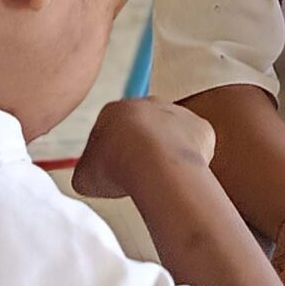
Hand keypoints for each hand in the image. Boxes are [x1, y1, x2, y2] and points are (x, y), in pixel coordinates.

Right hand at [73, 96, 215, 200]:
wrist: (153, 163)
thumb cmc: (117, 167)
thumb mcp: (84, 176)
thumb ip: (88, 172)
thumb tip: (91, 178)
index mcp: (114, 111)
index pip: (111, 132)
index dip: (113, 156)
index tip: (115, 174)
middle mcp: (147, 104)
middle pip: (143, 130)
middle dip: (141, 151)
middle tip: (138, 177)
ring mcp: (177, 113)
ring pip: (171, 136)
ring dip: (166, 155)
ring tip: (159, 180)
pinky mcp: (201, 127)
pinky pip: (196, 146)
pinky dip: (190, 161)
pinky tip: (181, 176)